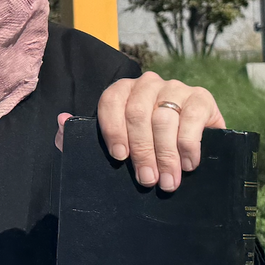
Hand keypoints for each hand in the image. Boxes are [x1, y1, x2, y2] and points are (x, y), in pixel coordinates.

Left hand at [59, 74, 225, 191]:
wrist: (188, 150)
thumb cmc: (144, 147)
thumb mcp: (113, 145)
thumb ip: (80, 136)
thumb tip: (62, 120)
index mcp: (123, 91)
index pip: (111, 101)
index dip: (113, 129)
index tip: (118, 157)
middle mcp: (148, 84)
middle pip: (138, 113)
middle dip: (142, 151)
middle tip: (147, 180)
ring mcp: (176, 88)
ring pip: (164, 118)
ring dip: (166, 154)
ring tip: (168, 181)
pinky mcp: (201, 98)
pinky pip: (192, 118)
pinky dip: (189, 144)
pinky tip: (188, 164)